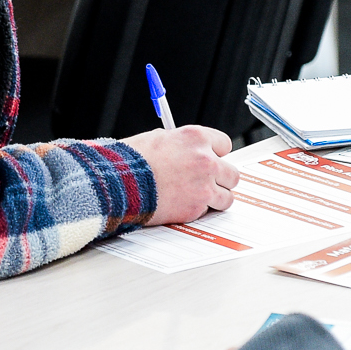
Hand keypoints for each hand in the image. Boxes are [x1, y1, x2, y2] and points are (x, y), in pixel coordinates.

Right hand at [122, 125, 240, 223]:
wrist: (119, 183)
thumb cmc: (132, 160)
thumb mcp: (158, 139)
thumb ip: (182, 145)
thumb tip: (188, 151)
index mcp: (196, 138)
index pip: (224, 145)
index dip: (216, 154)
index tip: (211, 159)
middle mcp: (205, 160)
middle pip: (232, 173)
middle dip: (221, 178)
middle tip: (208, 182)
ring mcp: (203, 186)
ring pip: (227, 197)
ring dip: (215, 198)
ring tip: (197, 197)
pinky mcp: (196, 208)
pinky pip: (208, 211)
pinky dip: (198, 211)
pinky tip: (182, 205)